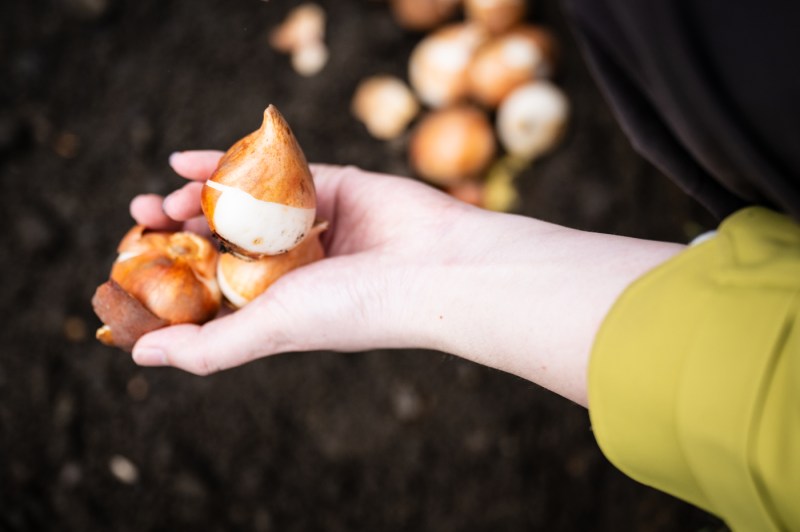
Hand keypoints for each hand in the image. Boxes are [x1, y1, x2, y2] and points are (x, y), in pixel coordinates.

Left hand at [130, 151, 684, 405]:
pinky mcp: (334, 183)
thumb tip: (137, 356)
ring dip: (198, 195)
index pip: (213, 284)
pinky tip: (188, 161)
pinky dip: (232, 160)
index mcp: (281, 302)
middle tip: (142, 218)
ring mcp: (314, 222)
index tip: (133, 258)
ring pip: (245, 201)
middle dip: (179, 229)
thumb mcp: (271, 331)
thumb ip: (207, 347)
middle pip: (224, 239)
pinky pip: (276, 166)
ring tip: (165, 198)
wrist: (437, 269)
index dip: (171, 271)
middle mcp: (295, 263)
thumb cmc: (355, 308)